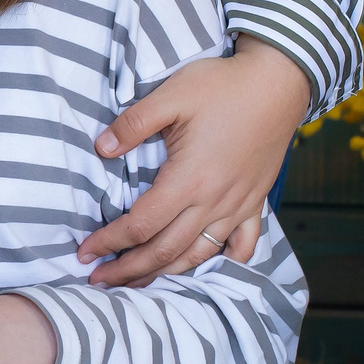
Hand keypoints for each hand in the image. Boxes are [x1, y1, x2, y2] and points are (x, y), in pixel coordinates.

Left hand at [78, 37, 310, 287]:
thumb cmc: (223, 86)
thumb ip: (132, 124)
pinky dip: (222, 262)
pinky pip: (241, 244)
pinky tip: (205, 269)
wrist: (279, 81)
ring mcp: (238, 205)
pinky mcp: (256, 201)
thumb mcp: (170, 95)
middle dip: (128, 270)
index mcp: (188, 179)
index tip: (84, 252)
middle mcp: (214, 201)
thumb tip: (100, 149)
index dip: (109, 242)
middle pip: (165, 250)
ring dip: (165, 273)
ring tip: (137, 282)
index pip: (140, 225)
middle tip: (99, 280)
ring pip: (198, 254)